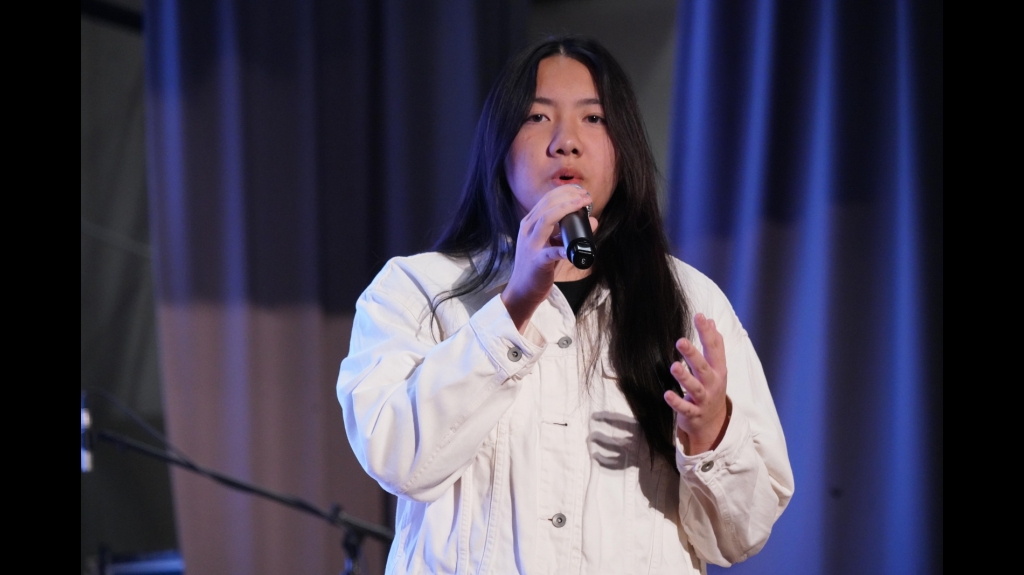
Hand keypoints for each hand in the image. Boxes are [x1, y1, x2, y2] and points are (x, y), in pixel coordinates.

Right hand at [501, 184, 597, 331]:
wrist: (522, 291)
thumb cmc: (537, 268)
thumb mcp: (553, 246)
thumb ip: (570, 234)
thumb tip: (593, 220)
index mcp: (530, 224)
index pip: (546, 200)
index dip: (564, 192)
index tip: (581, 191)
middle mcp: (528, 230)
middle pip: (547, 205)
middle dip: (567, 197)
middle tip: (585, 196)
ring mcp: (531, 245)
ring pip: (546, 219)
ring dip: (566, 209)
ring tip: (582, 204)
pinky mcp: (537, 262)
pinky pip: (552, 252)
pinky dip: (564, 248)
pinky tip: (574, 247)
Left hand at [663, 314, 729, 454]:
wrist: (714, 423)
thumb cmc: (712, 388)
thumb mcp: (717, 367)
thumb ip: (714, 344)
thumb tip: (711, 320)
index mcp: (718, 370)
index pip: (714, 348)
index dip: (707, 332)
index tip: (699, 317)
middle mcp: (712, 384)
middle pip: (703, 368)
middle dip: (693, 355)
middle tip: (680, 341)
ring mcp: (703, 400)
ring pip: (695, 388)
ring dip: (684, 377)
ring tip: (674, 366)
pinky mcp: (693, 414)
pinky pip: (685, 408)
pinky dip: (677, 402)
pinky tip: (667, 394)